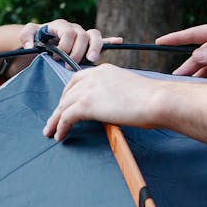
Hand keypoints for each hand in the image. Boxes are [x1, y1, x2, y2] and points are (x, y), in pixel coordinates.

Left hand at [17, 19, 121, 68]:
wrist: (38, 44)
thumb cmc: (33, 41)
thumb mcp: (26, 37)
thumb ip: (26, 36)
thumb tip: (30, 45)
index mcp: (60, 26)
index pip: (68, 33)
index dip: (65, 46)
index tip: (57, 58)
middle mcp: (73, 29)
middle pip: (83, 36)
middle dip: (78, 52)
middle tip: (69, 65)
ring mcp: (82, 36)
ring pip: (94, 36)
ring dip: (95, 48)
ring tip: (91, 60)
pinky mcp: (88, 45)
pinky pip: (101, 40)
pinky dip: (110, 40)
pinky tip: (118, 41)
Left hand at [44, 64, 162, 140]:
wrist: (157, 100)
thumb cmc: (152, 99)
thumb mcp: (128, 90)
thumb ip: (114, 94)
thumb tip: (111, 108)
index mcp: (104, 70)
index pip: (78, 79)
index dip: (69, 93)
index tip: (66, 103)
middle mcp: (93, 76)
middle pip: (68, 92)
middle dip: (60, 106)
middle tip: (55, 119)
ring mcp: (88, 90)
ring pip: (63, 105)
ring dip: (55, 120)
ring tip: (50, 131)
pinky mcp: (86, 104)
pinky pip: (66, 117)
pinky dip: (60, 127)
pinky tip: (59, 136)